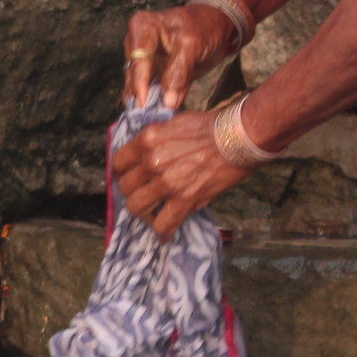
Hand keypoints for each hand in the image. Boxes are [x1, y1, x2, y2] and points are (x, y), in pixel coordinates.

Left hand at [109, 111, 245, 237]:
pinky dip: (162, 232)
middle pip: (125, 187)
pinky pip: (163, 224)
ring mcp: (166, 183)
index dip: (122, 173)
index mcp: (147, 140)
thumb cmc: (211, 127)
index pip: (118, 163)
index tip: (129, 178)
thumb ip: (155, 140)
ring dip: (143, 212)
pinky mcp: (184, 200)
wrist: (238, 137)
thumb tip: (145, 155)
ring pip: (137, 207)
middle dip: (133, 192)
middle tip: (144, 194)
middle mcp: (152, 161)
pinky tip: (165, 233)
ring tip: (153, 213)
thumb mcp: (174, 123)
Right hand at [124, 3, 241, 107]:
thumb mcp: (193, 46)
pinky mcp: (151, 71)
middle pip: (134, 73)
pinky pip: (149, 88)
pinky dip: (152, 102)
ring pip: (138, 83)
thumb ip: (179, 74)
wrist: (216, 25)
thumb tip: (167, 102)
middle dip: (140, 95)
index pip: (138, 59)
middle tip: (144, 118)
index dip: (140, 83)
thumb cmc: (204, 28)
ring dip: (144, 102)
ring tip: (146, 121)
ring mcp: (142, 57)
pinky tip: (152, 116)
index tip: (143, 104)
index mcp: (143, 27)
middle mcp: (136, 42)